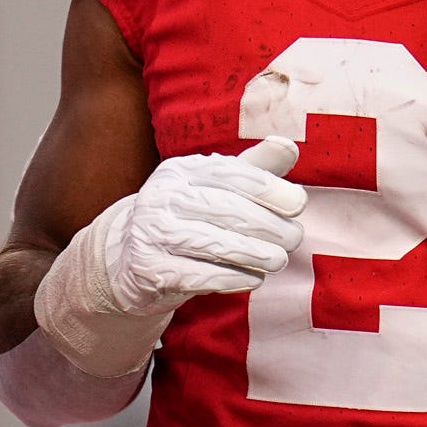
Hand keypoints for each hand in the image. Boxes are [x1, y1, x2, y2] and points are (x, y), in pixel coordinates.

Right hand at [35, 137, 306, 377]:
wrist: (128, 259)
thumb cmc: (187, 219)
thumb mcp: (216, 189)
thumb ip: (254, 169)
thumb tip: (290, 146)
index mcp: (181, 171)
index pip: (231, 174)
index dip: (269, 188)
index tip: (298, 203)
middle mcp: (161, 196)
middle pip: (225, 209)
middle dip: (267, 226)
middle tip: (292, 239)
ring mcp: (149, 232)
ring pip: (212, 242)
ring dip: (253, 254)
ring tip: (277, 261)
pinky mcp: (147, 268)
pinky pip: (196, 274)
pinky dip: (230, 278)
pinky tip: (251, 279)